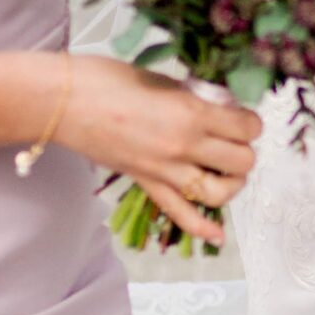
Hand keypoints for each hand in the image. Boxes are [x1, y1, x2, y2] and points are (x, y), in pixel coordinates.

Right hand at [49, 54, 262, 246]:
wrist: (63, 102)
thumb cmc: (108, 80)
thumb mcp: (163, 79)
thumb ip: (194, 96)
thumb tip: (220, 106)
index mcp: (191, 113)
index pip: (245, 128)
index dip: (251, 122)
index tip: (243, 117)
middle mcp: (183, 147)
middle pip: (241, 162)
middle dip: (245, 150)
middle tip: (235, 139)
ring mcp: (164, 170)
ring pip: (220, 192)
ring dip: (233, 183)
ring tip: (228, 171)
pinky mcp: (145, 184)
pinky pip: (179, 213)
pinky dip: (202, 228)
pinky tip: (219, 235)